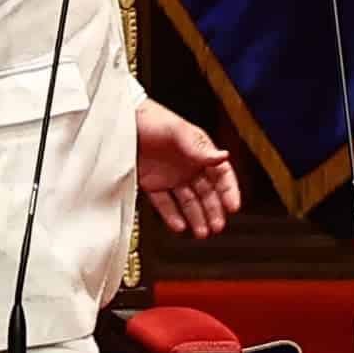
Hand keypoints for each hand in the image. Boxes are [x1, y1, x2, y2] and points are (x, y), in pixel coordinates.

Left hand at [135, 99, 240, 237]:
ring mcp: (170, 176)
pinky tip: (179, 226)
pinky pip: (164, 203)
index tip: (233, 207)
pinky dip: (172, 215)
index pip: (221, 174)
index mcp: (199, 151)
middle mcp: (187, 165)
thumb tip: (223, 156)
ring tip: (202, 233)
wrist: (120, 122)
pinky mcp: (151, 183)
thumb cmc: (151, 119)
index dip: (229, 191)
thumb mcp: (177, 131)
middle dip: (214, 210)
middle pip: (207, 192)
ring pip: (188, 201)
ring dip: (196, 217)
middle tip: (218, 227)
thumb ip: (200, 148)